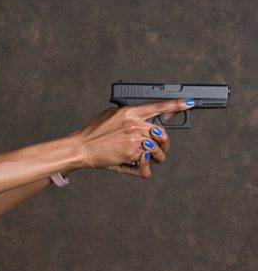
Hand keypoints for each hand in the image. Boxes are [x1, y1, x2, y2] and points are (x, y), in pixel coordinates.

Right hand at [71, 99, 193, 178]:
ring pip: (158, 150)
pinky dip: (145, 168)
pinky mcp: (132, 154)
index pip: (158, 106)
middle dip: (164, 143)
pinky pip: (148, 164)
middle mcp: (135, 124)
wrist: (81, 148)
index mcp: (130, 111)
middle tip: (160, 147)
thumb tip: (146, 116)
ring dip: (156, 157)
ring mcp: (135, 140)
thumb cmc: (92, 133)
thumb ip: (130, 115)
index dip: (176, 105)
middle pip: (163, 133)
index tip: (189, 103)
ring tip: (149, 159)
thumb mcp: (110, 116)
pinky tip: (139, 165)